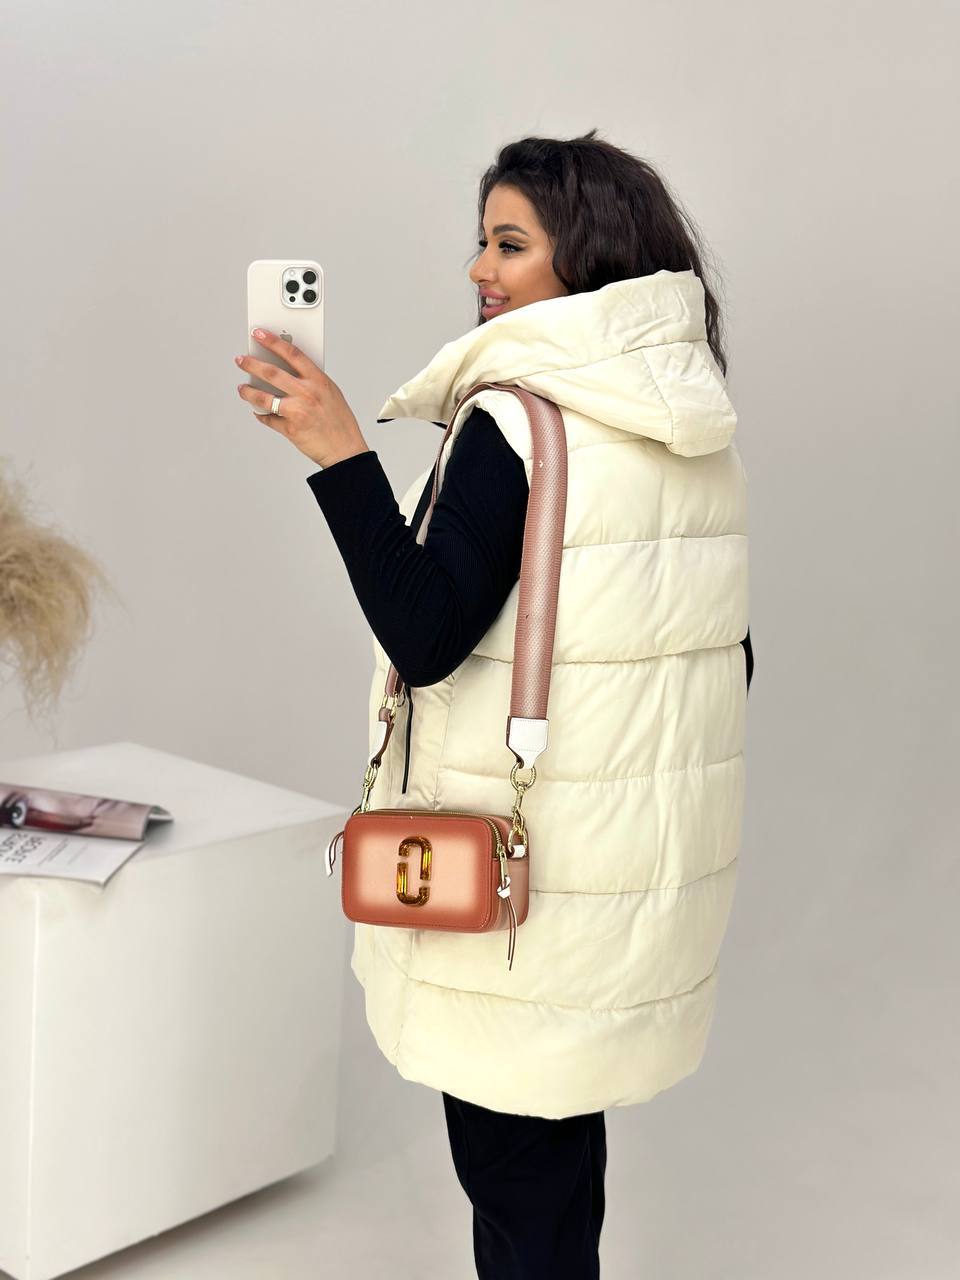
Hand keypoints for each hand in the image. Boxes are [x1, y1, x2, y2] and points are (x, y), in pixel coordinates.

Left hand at [234, 328, 369, 467]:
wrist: (345, 450)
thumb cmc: (340, 422)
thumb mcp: (331, 393)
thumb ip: (311, 380)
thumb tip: (288, 371)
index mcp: (319, 381)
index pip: (292, 353)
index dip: (273, 341)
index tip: (259, 334)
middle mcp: (307, 394)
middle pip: (272, 373)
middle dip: (251, 364)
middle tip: (241, 360)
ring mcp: (297, 411)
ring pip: (263, 397)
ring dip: (248, 392)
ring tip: (242, 388)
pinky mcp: (290, 429)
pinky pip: (268, 419)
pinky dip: (261, 415)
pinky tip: (258, 411)